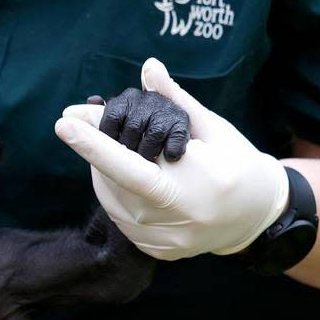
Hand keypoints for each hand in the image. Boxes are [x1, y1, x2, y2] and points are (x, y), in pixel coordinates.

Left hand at [55, 58, 289, 260]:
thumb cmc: (235, 163)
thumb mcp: (212, 128)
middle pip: (113, 182)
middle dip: (98, 152)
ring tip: (122, 156)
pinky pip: (122, 220)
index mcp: (193, 183)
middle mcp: (176, 219)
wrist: (255, 216)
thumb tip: (148, 67)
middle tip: (92, 130)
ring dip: (106, 174)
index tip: (64, 123)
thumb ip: (175, 101)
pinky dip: (119, 197)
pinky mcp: (158, 252)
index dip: (94, 146)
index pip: (130, 166)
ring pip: (111, 202)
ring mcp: (165, 240)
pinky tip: (133, 184)